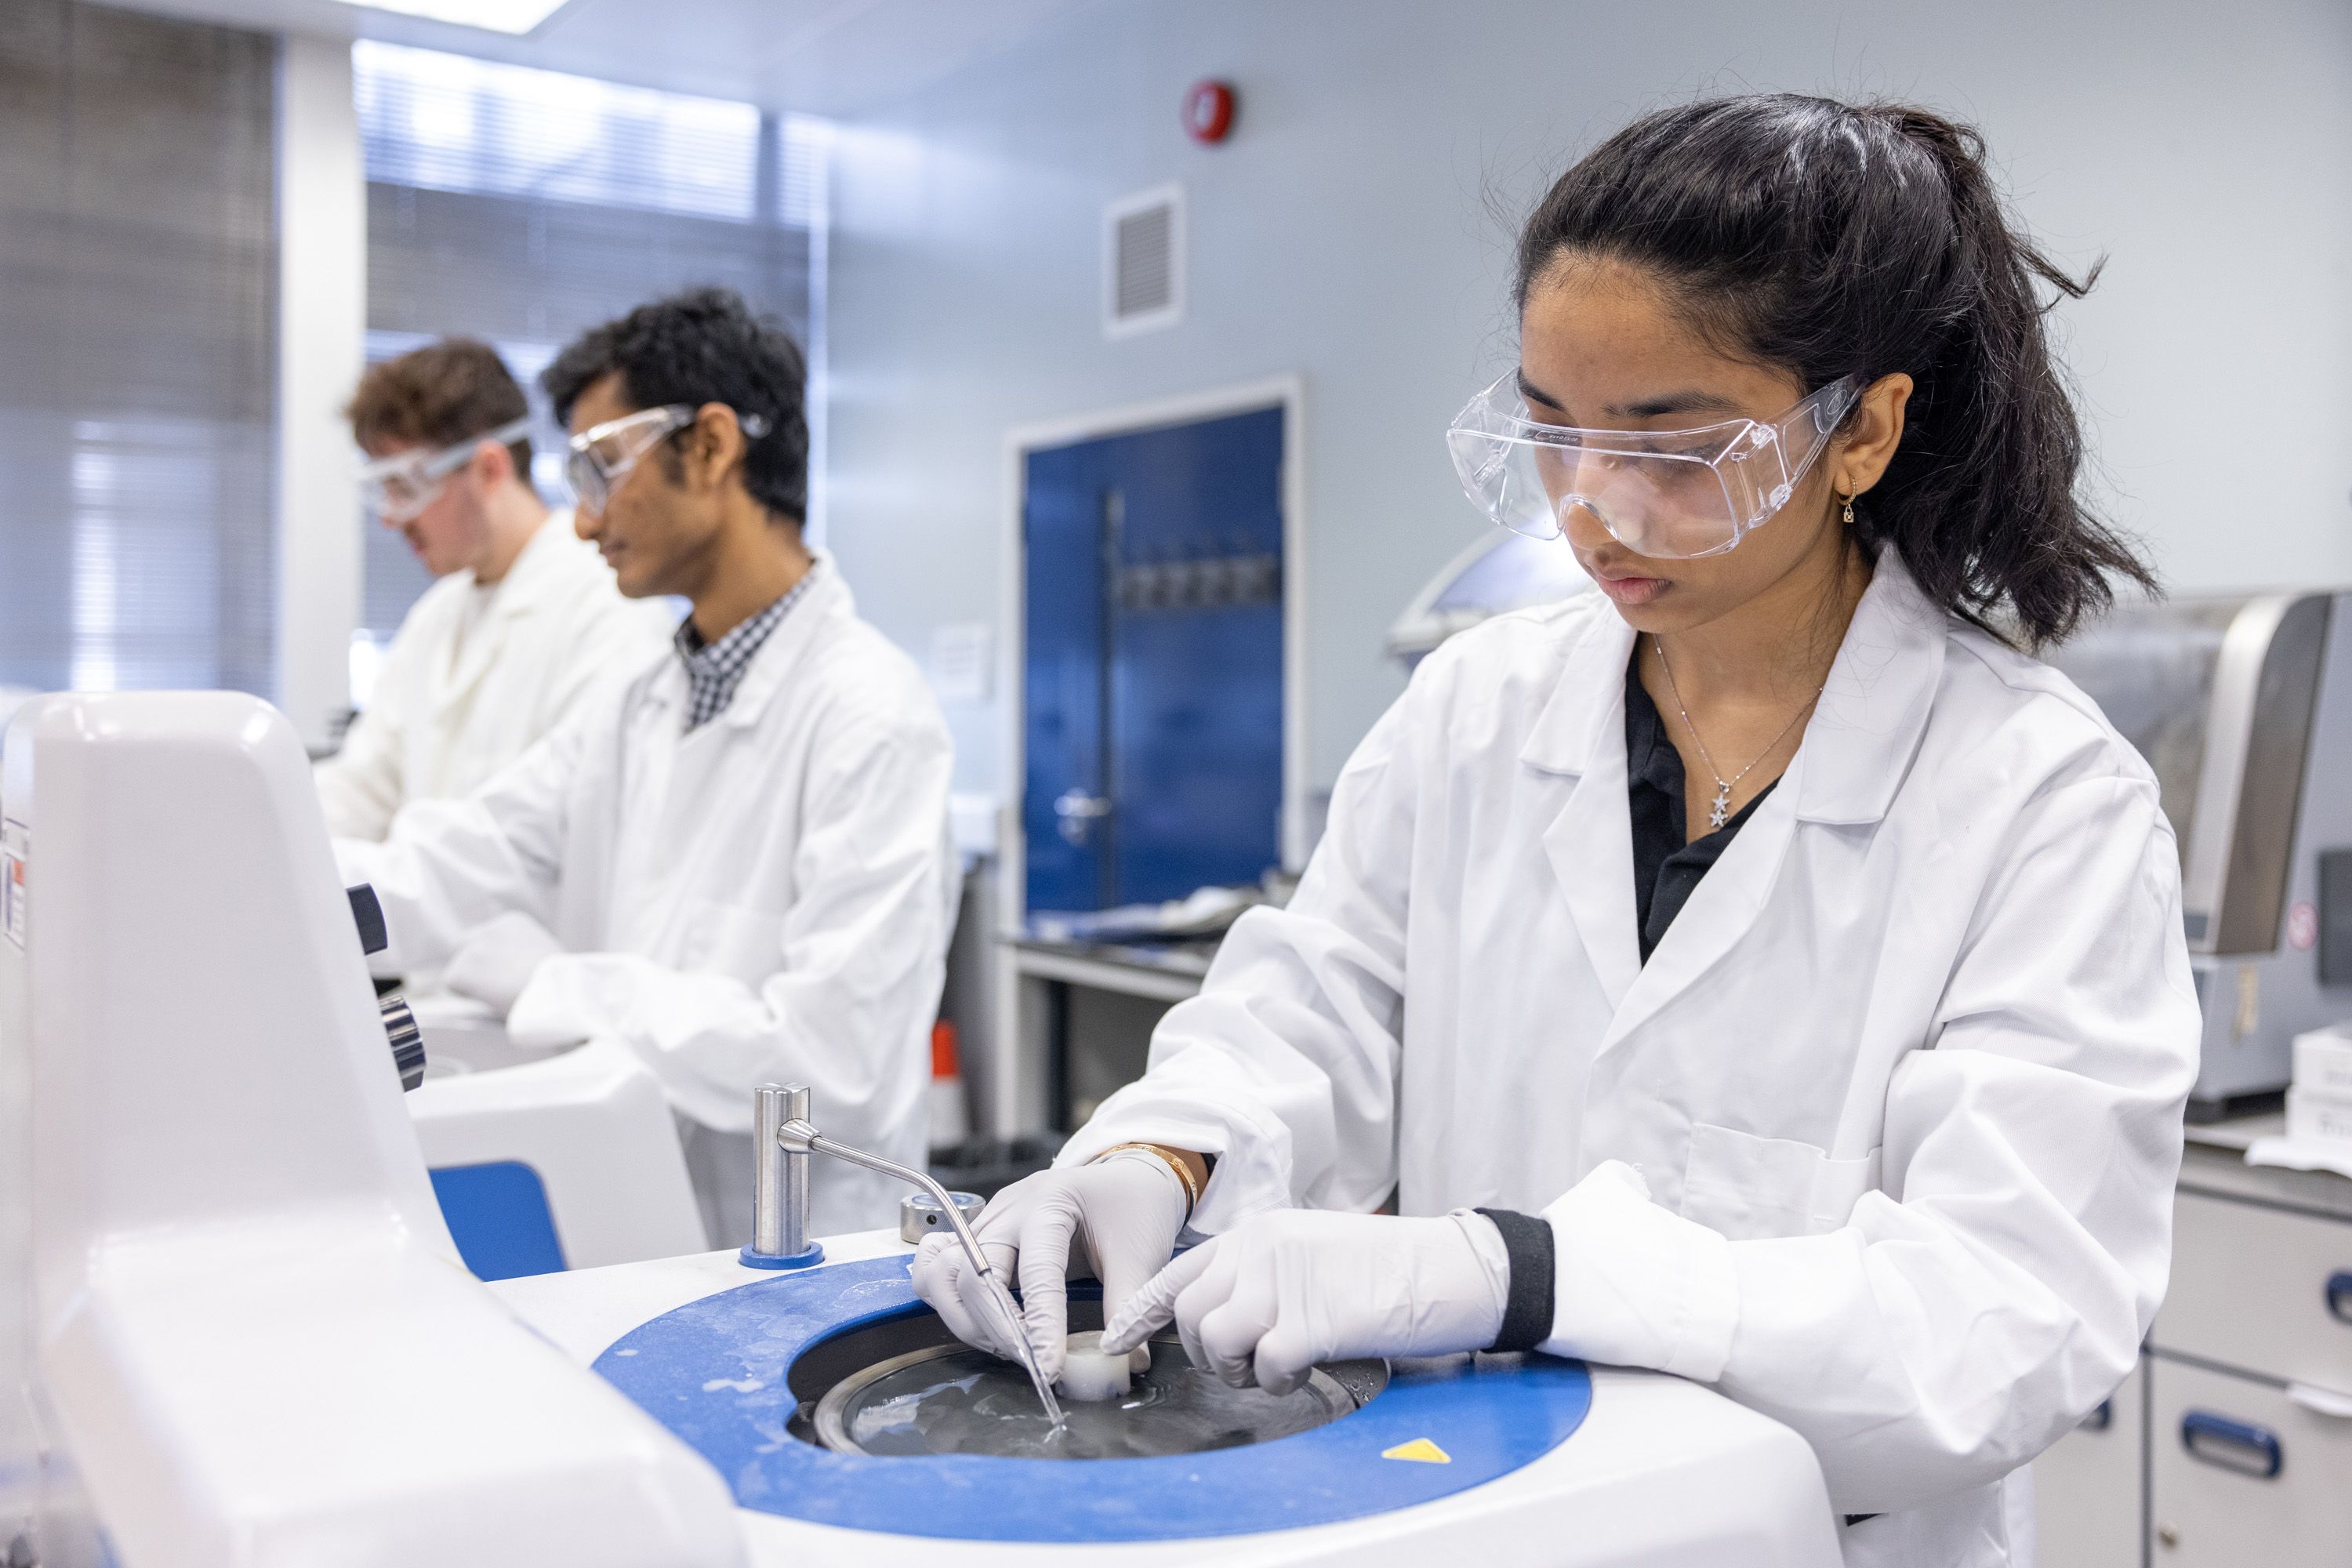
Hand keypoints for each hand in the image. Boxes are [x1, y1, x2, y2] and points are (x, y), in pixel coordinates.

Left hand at [442, 910, 562, 1016]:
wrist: (555, 992)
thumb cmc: (560, 980)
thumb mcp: (546, 953)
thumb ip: (524, 952)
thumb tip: (512, 969)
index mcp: (512, 922)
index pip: (488, 937)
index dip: (495, 958)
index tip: (508, 974)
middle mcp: (489, 930)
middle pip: (465, 945)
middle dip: (474, 964)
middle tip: (490, 986)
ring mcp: (474, 950)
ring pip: (459, 967)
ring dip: (471, 982)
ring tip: (495, 997)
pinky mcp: (462, 970)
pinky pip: (453, 984)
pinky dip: (465, 995)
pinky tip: (488, 1001)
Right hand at [910, 1153, 1189, 1382]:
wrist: (1125, 1178)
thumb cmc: (1133, 1210)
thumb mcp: (1141, 1255)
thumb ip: (1128, 1306)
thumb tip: (1124, 1361)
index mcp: (1052, 1203)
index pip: (1036, 1272)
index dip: (1041, 1326)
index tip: (1048, 1369)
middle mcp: (1009, 1209)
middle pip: (973, 1272)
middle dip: (995, 1328)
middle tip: (1028, 1361)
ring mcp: (987, 1221)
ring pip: (941, 1273)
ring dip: (964, 1319)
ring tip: (1005, 1345)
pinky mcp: (978, 1236)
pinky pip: (936, 1267)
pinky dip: (945, 1300)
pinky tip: (975, 1322)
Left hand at [1101, 1209, 1508, 1395]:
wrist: (1448, 1269)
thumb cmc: (1385, 1270)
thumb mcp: (1310, 1253)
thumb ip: (1263, 1274)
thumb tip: (1222, 1316)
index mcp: (1259, 1233)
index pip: (1179, 1272)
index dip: (1142, 1310)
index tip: (1118, 1336)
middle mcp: (1261, 1250)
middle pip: (1191, 1315)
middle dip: (1209, 1353)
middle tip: (1248, 1365)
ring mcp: (1284, 1282)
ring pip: (1217, 1341)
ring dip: (1241, 1370)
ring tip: (1277, 1368)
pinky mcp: (1311, 1320)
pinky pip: (1265, 1366)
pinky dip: (1279, 1382)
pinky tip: (1305, 1372)